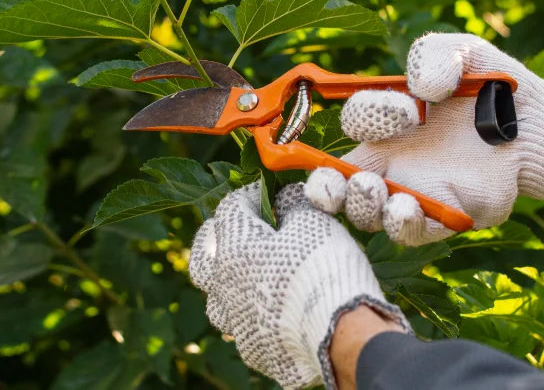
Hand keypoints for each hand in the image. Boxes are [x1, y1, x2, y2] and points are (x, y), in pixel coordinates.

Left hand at [189, 183, 409, 388]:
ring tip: (245, 279)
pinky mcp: (254, 351)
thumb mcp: (313, 222)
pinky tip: (272, 315)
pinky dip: (254, 317)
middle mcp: (224, 287)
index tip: (269, 192)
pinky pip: (244, 329)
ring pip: (217, 301)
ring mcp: (236, 323)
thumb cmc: (323, 269)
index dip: (250, 195)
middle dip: (213, 241)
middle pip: (202, 259)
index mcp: (234, 248)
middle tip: (228, 233)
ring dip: (227, 286)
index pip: (230, 209)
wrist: (340, 336)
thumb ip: (293, 204)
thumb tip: (286, 197)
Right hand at [305, 33, 543, 245]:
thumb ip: (434, 55)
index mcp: (387, 123)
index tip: (407, 109)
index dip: (368, 116)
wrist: (540, 125)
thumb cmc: (495, 86)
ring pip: (368, 214)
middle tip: (334, 181)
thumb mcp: (464, 53)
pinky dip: (402, 224)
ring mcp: (415, 193)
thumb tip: (421, 88)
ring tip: (375, 191)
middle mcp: (392, 162)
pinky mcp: (446, 217)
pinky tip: (405, 209)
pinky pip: (412, 232)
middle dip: (326, 186)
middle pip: (338, 184)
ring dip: (362, 206)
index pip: (354, 124)